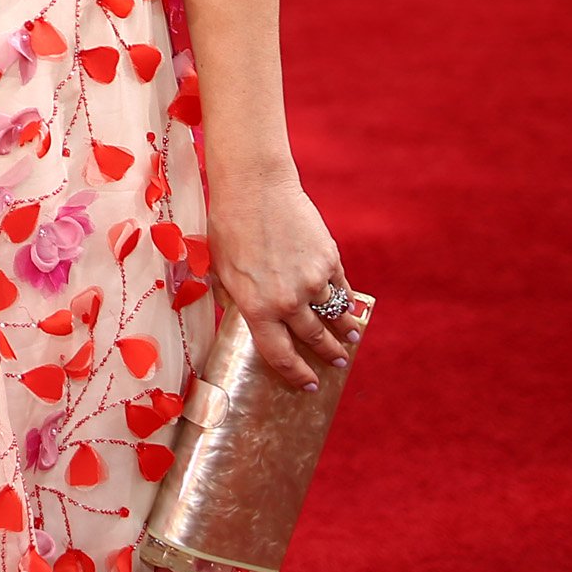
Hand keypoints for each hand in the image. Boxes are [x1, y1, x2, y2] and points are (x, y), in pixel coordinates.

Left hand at [203, 168, 351, 389]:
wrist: (255, 187)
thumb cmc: (228, 226)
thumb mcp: (220, 269)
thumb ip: (234, 297)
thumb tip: (240, 313)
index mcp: (257, 308)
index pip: (280, 355)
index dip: (297, 374)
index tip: (309, 383)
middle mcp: (288, 301)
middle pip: (314, 339)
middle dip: (327, 355)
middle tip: (336, 364)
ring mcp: (312, 281)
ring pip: (334, 315)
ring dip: (344, 330)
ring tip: (350, 338)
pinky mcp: (329, 259)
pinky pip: (342, 289)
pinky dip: (347, 301)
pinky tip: (350, 307)